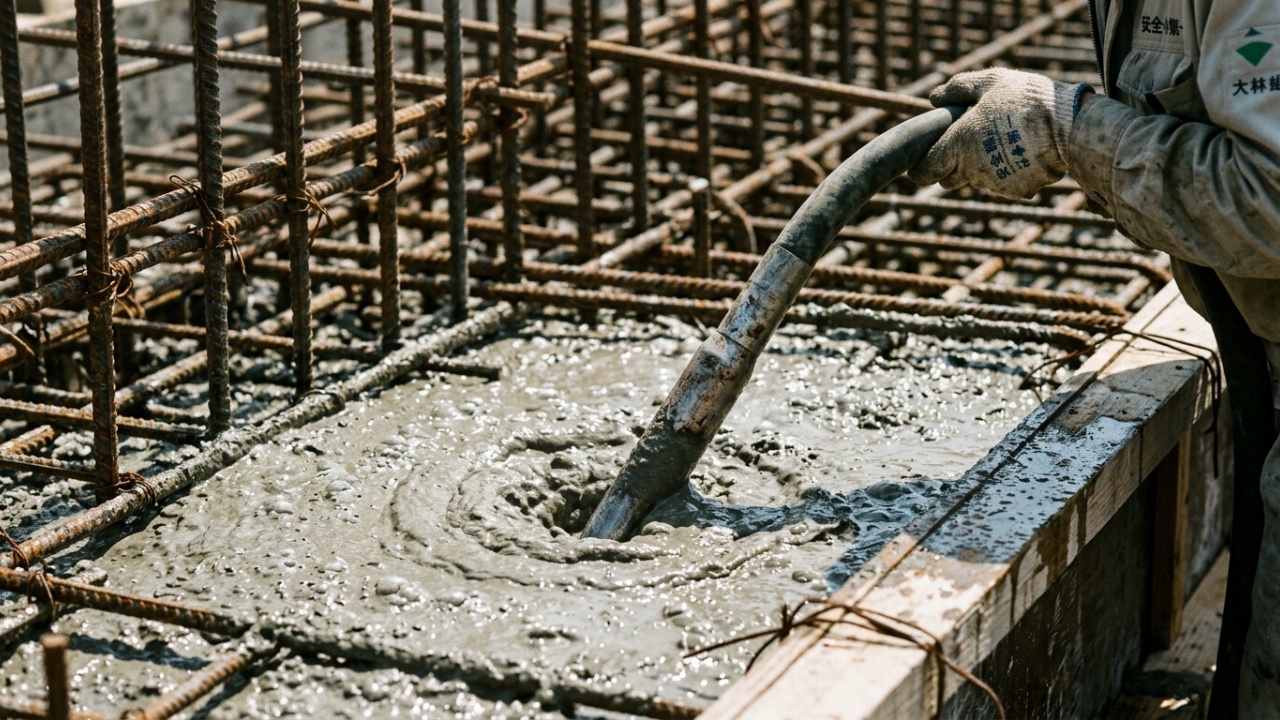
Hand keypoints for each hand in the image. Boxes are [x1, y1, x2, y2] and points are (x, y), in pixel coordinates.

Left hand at [909, 68, 1092, 199]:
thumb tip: (934, 97)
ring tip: (1002, 139)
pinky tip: (1021, 151)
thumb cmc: (1026, 99)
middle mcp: (972, 169)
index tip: (921, 161)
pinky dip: (1006, 171)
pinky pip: (1001, 183)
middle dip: (951, 165)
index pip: (925, 171)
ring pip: (976, 180)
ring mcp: (994, 183)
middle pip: (948, 179)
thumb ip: (958, 89)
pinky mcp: (1016, 190)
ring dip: (980, 166)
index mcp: (958, 144)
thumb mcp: (989, 82)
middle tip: (967, 142)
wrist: (1069, 125)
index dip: (920, 168)